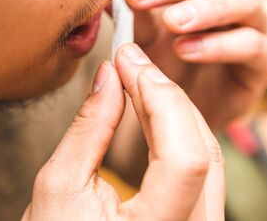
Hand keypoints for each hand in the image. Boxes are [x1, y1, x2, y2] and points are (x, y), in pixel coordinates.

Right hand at [22, 44, 224, 220]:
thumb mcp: (59, 187)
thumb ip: (88, 129)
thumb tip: (108, 77)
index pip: (186, 157)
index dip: (161, 98)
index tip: (129, 62)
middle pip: (202, 147)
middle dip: (164, 94)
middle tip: (131, 62)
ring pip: (207, 151)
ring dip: (172, 107)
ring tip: (137, 78)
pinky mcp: (195, 216)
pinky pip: (198, 162)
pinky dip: (174, 128)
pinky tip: (150, 106)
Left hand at [126, 0, 266, 127]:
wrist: (190, 110)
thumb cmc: (169, 65)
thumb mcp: (145, 38)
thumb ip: (133, 15)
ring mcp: (256, 24)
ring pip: (242, 0)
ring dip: (204, 7)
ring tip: (171, 22)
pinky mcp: (264, 59)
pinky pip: (251, 44)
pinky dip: (218, 45)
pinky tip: (186, 51)